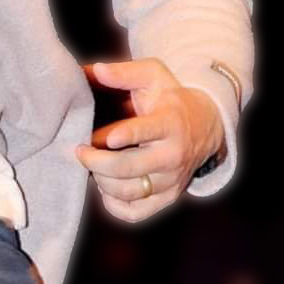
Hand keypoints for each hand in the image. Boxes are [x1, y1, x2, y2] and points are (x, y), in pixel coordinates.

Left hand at [75, 57, 224, 223]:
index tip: (101, 137)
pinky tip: (105, 185)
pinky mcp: (168, 198)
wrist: (204, 126)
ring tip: (91, 164)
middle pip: (129, 168)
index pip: (146, 131)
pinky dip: (113, 204)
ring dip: (100, 180)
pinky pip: (135, 212)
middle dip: (96, 161)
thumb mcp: (154, 76)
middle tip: (79, 150)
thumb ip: (125, 72)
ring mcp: (171, 181)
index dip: (123, 135)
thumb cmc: (170, 97)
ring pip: (128, 191)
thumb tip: (96, 70)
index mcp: (169, 123)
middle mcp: (173, 156)